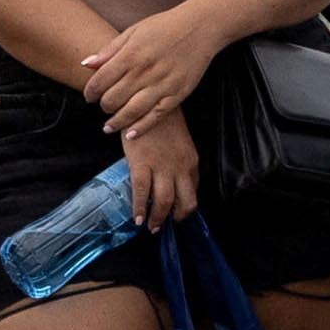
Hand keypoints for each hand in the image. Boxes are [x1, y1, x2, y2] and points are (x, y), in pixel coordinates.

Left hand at [78, 6, 221, 132]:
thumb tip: (85, 64)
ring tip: (109, 127)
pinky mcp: (177, 94)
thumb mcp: (133, 31)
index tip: (89, 96)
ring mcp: (162, 84)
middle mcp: (144, 71)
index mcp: (131, 54)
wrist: (201, 27)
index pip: (100, 81)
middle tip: (103, 107)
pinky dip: (142, 127)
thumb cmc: (164, 27)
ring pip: (132, 111)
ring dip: (117, 122)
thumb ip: (109, 50)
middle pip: (113, 99)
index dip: (90, 92)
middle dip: (103, 106)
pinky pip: (156, 116)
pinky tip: (131, 134)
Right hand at [121, 111, 202, 229]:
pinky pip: (141, 193)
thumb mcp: (178, 142)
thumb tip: (169, 180)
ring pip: (164, 202)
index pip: (193, 191)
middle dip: (176, 218)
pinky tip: (136, 217)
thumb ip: (178, 161)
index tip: (176, 213)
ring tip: (150, 226)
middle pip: (185, 202)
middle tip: (165, 225)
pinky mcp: (141, 165)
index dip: (185, 206)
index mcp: (191, 161)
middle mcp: (180, 167)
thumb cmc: (160, 120)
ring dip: (157, 218)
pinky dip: (139, 208)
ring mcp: (161, 167)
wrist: (144, 103)